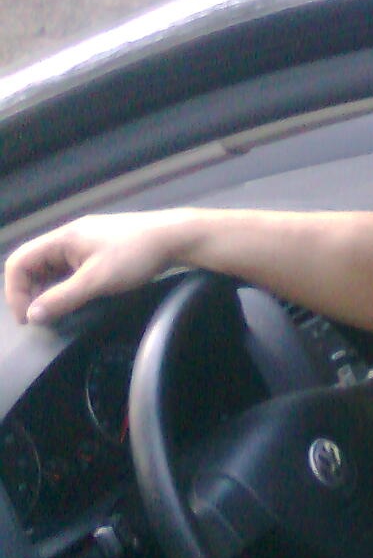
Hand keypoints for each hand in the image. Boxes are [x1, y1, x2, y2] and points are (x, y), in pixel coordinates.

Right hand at [4, 214, 179, 324]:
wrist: (173, 238)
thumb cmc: (135, 256)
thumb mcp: (96, 280)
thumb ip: (63, 298)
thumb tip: (33, 315)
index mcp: (61, 239)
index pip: (19, 262)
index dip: (15, 292)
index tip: (28, 319)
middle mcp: (67, 238)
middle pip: (32, 265)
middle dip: (30, 293)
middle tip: (42, 319)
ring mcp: (83, 244)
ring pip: (51, 268)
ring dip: (48, 290)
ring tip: (56, 313)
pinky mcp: (97, 251)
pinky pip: (70, 269)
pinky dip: (65, 285)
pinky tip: (75, 300)